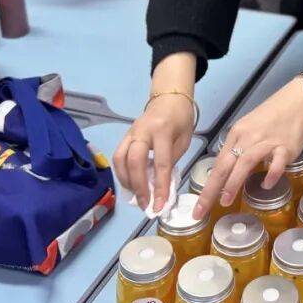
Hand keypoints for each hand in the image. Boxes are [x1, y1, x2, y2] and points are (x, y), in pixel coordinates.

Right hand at [114, 53, 196, 211]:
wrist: (169, 97)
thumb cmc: (180, 118)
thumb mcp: (184, 140)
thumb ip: (171, 161)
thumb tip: (160, 186)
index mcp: (162, 130)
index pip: (161, 163)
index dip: (160, 187)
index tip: (160, 206)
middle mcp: (142, 130)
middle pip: (134, 161)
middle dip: (138, 186)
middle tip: (145, 204)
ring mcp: (130, 132)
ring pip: (120, 159)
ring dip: (126, 181)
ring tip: (136, 197)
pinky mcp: (125, 136)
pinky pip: (118, 156)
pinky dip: (122, 173)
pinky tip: (130, 184)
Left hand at [194, 77, 302, 219]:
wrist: (298, 102)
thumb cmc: (272, 117)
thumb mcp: (248, 129)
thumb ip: (239, 148)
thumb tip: (227, 172)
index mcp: (237, 134)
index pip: (218, 163)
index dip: (207, 186)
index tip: (199, 206)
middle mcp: (248, 138)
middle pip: (226, 164)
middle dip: (212, 189)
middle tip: (202, 210)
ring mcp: (267, 142)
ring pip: (246, 161)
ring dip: (234, 182)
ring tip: (225, 201)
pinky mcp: (285, 147)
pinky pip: (277, 162)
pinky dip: (270, 174)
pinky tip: (266, 185)